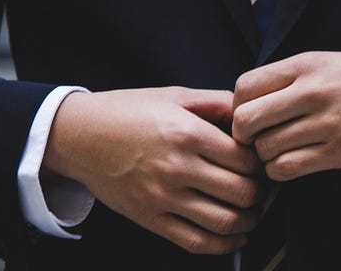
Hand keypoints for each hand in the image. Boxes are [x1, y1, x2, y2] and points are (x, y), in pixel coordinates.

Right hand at [43, 87, 263, 253]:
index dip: (262, 163)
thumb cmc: (126, 112)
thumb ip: (216, 102)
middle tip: (262, 188)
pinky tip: (234, 236)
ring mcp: (163, 196)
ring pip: (225, 222)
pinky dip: (224, 245)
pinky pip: (196, 242)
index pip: (246, 159)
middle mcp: (177, 167)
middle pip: (243, 192)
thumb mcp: (174, 95)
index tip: (262, 163)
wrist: (78, 135)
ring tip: (252, 212)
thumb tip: (250, 113)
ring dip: (249, 221)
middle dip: (261, 194)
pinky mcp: (150, 218)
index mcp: (187, 133)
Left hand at [232, 50, 340, 180]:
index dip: (238, 107)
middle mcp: (313, 91)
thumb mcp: (329, 62)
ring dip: (266, 157)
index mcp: (306, 64)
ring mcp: (327, 123)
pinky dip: (282, 171)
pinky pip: (288, 168)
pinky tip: (294, 164)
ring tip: (281, 152)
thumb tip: (249, 102)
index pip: (243, 87)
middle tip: (259, 140)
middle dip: (245, 136)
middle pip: (246, 121)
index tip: (251, 116)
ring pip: (265, 150)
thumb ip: (291, 79)